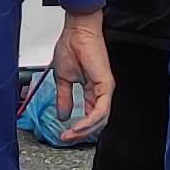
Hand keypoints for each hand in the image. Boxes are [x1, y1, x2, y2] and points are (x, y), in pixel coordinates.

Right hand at [46, 9, 111, 141]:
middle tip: (66, 138)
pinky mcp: (106, 85)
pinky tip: (78, 125)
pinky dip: (89, 121)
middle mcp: (100, 92)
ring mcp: (105, 89)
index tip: (63, 134)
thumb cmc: (71, 47)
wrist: (76, 31)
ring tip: (70, 134)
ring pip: (100, 119)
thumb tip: (62, 115)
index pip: (89, 117)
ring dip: (84, 130)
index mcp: (91, 90)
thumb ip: (64, 98)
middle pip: (96, 122)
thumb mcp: (63, 78)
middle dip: (80, 133)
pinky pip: (101, 110)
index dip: (78, 128)